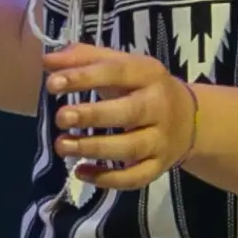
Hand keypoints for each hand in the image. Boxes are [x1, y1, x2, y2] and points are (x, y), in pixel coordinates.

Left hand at [45, 46, 196, 189]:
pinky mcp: (159, 166)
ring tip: (61, 145)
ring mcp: (161, 139)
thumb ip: (83, 58)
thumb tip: (47, 61)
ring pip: (130, 148)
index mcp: (148, 74)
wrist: (190, 120)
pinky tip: (80, 172)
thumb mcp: (120, 65)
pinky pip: (134, 178)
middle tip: (61, 117)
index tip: (52, 84)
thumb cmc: (141, 87)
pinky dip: (107, 179)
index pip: (116, 72)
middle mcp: (159, 106)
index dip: (83, 77)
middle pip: (128, 113)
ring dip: (93, 148)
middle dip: (92, 115)